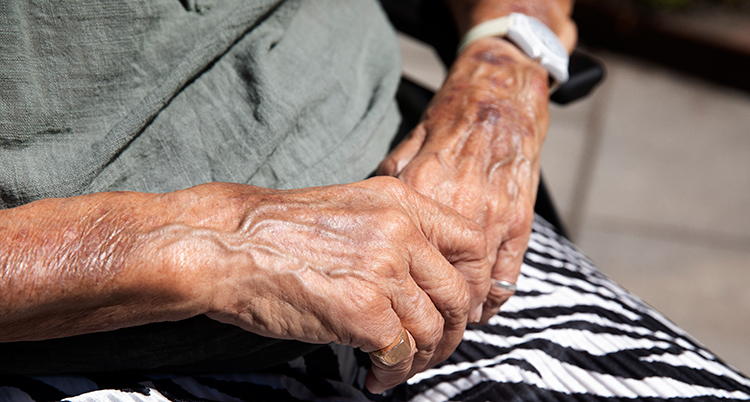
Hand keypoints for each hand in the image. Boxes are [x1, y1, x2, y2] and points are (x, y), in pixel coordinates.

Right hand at [162, 177, 489, 392]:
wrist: (226, 245)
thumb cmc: (278, 233)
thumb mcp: (349, 211)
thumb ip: (395, 233)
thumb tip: (426, 281)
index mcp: (401, 202)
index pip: (473, 243)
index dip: (475, 284)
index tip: (459, 310)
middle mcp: (399, 231)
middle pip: (459, 295)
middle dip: (450, 334)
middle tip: (427, 353)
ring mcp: (383, 269)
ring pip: (433, 330)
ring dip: (419, 361)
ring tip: (394, 370)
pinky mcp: (363, 309)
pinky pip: (400, 354)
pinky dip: (392, 374)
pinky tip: (373, 376)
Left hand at [378, 39, 550, 322]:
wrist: (498, 99)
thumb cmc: (445, 127)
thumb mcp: (403, 152)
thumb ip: (387, 193)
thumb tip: (365, 235)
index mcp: (423, 189)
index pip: (405, 257)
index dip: (396, 291)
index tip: (386, 311)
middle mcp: (459, 206)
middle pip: (441, 283)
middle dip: (427, 317)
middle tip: (414, 335)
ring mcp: (494, 217)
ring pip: (475, 288)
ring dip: (457, 315)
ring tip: (441, 330)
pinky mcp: (520, 222)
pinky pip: (506, 276)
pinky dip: (492, 301)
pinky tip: (477, 311)